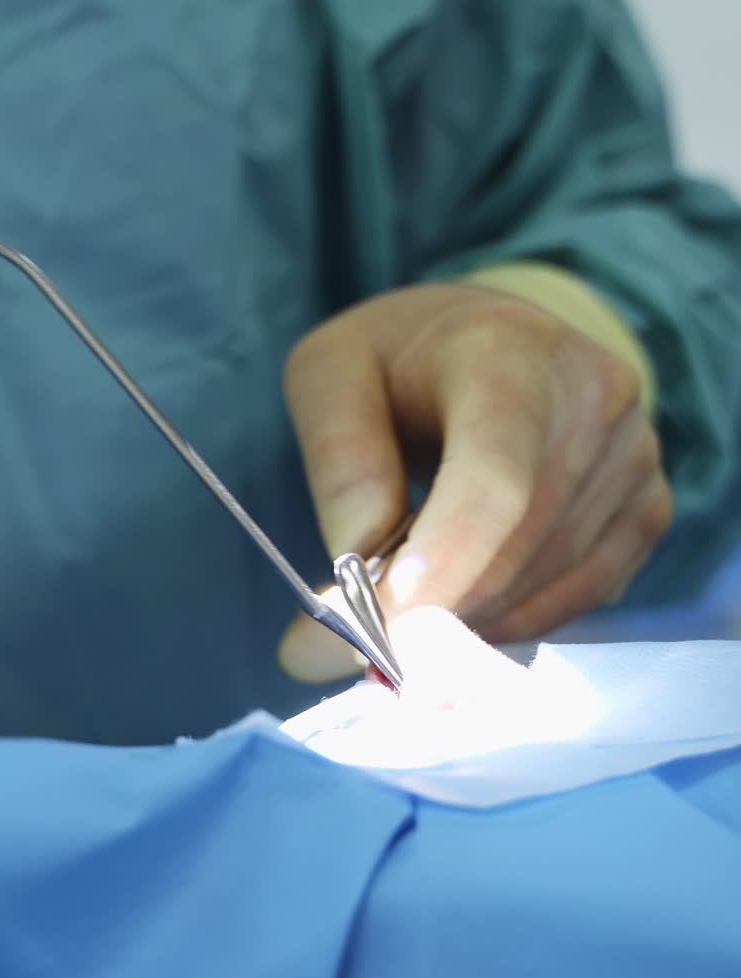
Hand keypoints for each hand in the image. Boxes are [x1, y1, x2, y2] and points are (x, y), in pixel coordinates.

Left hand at [278, 282, 671, 680]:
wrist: (488, 339)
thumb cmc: (397, 357)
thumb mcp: (331, 375)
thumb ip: (341, 465)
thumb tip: (353, 581)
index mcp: (510, 353)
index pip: (496, 476)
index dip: (445, 557)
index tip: (381, 618)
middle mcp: (594, 401)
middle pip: (520, 541)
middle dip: (432, 604)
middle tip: (346, 639)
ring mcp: (632, 458)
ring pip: (547, 581)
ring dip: (462, 616)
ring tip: (394, 605)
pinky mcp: (645, 509)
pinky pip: (579, 595)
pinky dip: (507, 617)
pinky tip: (454, 603)